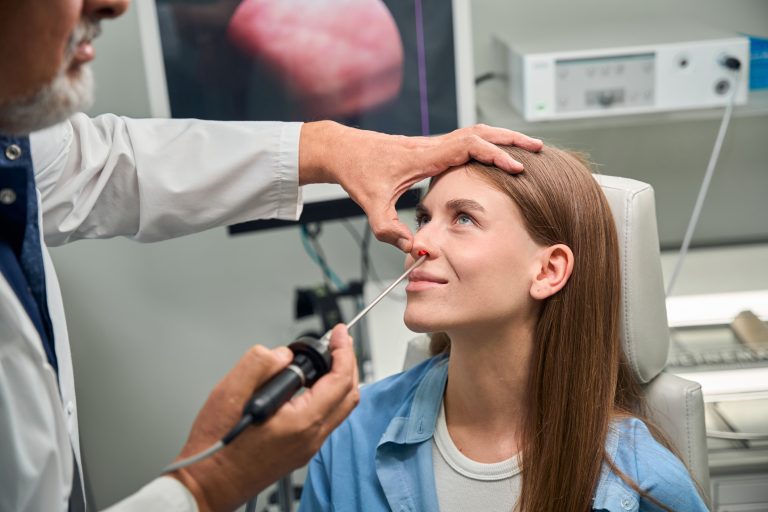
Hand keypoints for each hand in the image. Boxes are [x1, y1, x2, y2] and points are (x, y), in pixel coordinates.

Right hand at [168, 325, 358, 511]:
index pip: (340, 380)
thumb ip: (260, 364)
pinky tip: (312, 384)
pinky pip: (327, 419)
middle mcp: (311, 438)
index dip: (343, 350)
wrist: (209, 484)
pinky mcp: (301, 451)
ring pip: (340, 408)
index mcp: (302, 422)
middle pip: (349, 395)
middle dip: (347, 362)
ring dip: (339, 379)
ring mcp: (308, 447)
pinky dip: (328, 396)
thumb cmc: (216, 447)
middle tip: (337, 342)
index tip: (339, 333)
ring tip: (326, 358)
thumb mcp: (229, 392)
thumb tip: (283, 354)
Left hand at [299, 121, 542, 251]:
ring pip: (475, 132)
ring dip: (501, 138)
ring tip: (525, 149)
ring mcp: (432, 144)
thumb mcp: (373, 207)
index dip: (495, 155)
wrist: (343, 151)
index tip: (517, 167)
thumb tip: (415, 250)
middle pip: (480, 131)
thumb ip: (392, 231)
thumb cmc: (357, 173)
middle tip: (537, 149)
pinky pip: (465, 139)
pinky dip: (486, 143)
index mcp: (425, 156)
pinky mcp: (430, 148)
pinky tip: (496, 155)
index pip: (469, 146)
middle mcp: (433, 145)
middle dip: (510, 139)